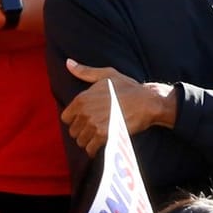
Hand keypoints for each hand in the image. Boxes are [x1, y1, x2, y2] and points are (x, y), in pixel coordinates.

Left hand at [60, 61, 175, 152]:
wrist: (146, 102)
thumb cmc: (128, 88)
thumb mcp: (106, 75)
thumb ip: (85, 71)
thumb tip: (68, 63)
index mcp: (82, 98)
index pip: (66, 118)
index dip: (75, 119)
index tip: (85, 119)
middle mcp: (85, 112)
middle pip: (73, 131)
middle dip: (82, 131)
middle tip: (94, 128)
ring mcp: (94, 125)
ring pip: (81, 141)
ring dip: (88, 141)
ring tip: (98, 136)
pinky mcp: (104, 136)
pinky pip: (90, 149)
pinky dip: (94, 149)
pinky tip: (102, 143)